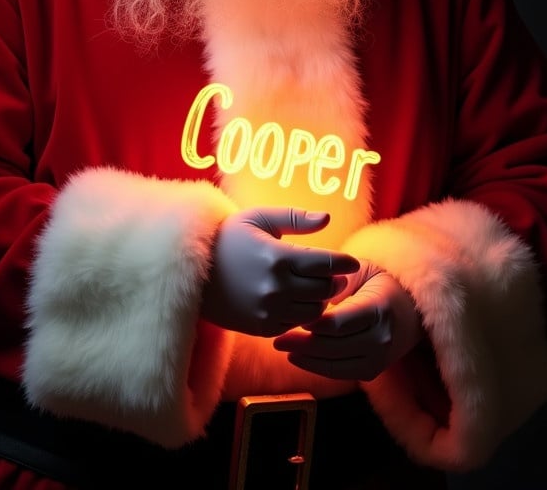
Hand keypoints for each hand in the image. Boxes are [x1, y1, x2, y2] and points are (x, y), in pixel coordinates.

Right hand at [200, 208, 359, 336]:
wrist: (194, 271)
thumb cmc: (230, 237)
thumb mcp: (259, 218)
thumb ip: (295, 217)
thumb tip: (327, 218)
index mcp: (276, 256)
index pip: (324, 263)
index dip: (343, 262)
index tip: (352, 261)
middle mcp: (275, 287)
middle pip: (325, 289)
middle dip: (333, 280)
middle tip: (333, 273)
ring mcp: (268, 310)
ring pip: (315, 310)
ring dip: (320, 299)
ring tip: (315, 287)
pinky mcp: (262, 328)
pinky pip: (297, 324)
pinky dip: (303, 313)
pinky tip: (296, 300)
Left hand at [273, 260, 423, 380]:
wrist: (409, 310)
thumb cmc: (379, 284)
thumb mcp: (361, 271)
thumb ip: (338, 281)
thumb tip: (312, 293)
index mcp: (379, 309)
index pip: (340, 323)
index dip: (314, 324)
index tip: (292, 318)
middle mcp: (381, 337)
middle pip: (335, 346)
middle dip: (303, 344)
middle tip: (277, 338)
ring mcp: (379, 358)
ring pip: (336, 363)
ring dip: (306, 358)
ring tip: (282, 347)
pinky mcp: (372, 370)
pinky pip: (340, 373)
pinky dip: (317, 367)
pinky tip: (298, 358)